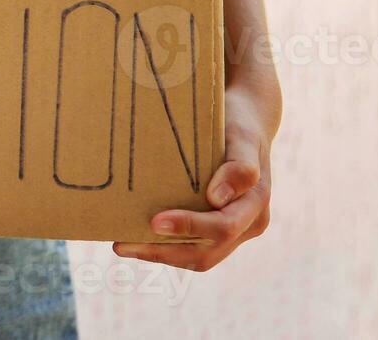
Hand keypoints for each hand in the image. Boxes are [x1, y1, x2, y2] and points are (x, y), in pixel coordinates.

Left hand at [113, 87, 272, 270]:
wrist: (246, 120)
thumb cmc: (238, 125)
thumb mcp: (241, 137)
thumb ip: (239, 167)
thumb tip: (216, 199)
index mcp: (255, 203)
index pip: (224, 226)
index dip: (190, 227)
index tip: (155, 221)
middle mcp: (248, 223)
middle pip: (207, 253)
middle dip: (164, 251)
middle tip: (123, 243)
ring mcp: (234, 230)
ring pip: (198, 257)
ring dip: (159, 255)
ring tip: (122, 245)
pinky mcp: (217, 229)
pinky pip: (192, 248)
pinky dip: (165, 248)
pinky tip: (136, 239)